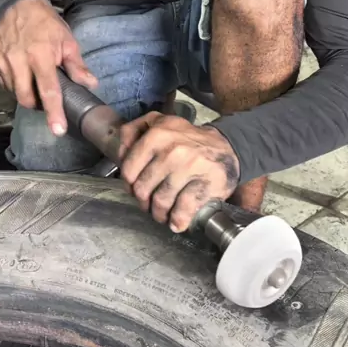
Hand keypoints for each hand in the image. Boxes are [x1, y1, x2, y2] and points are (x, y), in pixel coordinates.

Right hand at [0, 0, 96, 134]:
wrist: (17, 2)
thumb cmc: (45, 22)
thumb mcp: (67, 40)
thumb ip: (77, 65)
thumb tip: (90, 84)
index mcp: (41, 56)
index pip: (49, 91)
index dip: (54, 112)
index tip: (58, 129)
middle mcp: (19, 60)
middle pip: (26, 98)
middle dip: (36, 105)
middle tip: (45, 99)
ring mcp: (2, 59)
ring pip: (13, 91)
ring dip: (25, 92)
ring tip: (33, 80)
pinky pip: (2, 81)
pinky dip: (13, 83)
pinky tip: (21, 73)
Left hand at [119, 112, 239, 231]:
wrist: (227, 148)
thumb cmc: (188, 141)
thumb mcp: (160, 123)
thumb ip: (134, 132)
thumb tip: (119, 153)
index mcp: (158, 133)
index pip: (129, 170)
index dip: (129, 185)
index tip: (135, 189)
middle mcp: (173, 149)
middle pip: (143, 189)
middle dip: (144, 202)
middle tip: (149, 204)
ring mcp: (191, 166)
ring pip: (161, 201)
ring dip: (159, 214)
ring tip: (162, 214)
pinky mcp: (206, 182)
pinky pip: (183, 208)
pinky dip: (178, 220)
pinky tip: (177, 223)